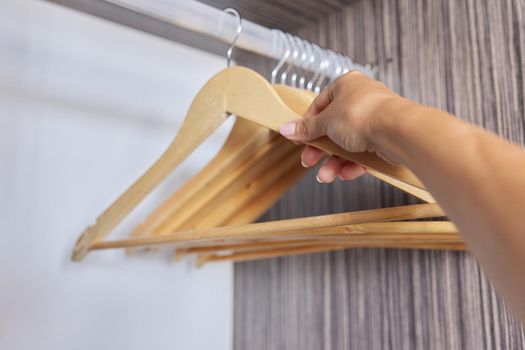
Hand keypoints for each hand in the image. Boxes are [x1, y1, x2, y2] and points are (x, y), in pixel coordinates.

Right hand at [279, 70, 399, 182]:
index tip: (298, 140)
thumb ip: (306, 128)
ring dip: (335, 161)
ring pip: (349, 143)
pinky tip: (346, 174)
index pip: (320, 105)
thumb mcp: (325, 122)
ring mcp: (375, 118)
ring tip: (326, 176)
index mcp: (346, 85)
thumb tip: (286, 128)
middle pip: (333, 127)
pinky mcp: (386, 136)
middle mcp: (362, 98)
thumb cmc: (362, 116)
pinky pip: (365, 151)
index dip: (307, 124)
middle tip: (308, 161)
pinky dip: (354, 164)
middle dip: (320, 149)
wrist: (397, 131)